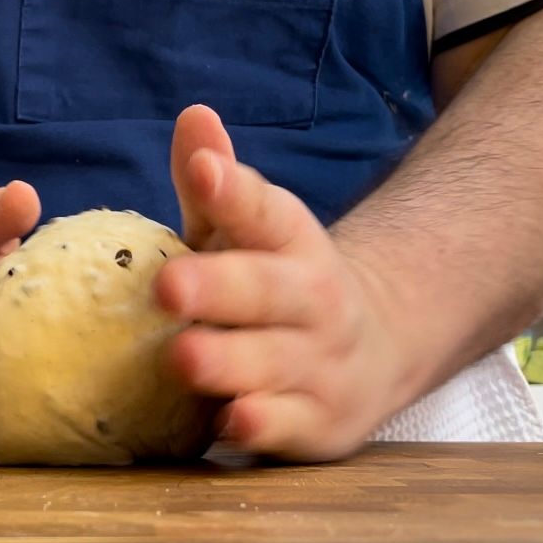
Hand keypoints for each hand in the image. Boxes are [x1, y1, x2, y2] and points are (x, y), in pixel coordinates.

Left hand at [157, 106, 408, 461]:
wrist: (374, 347)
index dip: (233, 191)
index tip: (204, 169)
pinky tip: (229, 423)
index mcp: (291, 242)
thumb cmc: (274, 281)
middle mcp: (313, 298)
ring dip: (229, 361)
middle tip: (168, 285)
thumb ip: (216, 182)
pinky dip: (263, 427)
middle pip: (267, 290)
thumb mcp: (247, 231)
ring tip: (182, 357)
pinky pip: (290, 427)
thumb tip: (193, 115)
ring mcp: (320, 362)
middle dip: (219, 287)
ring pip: (275, 362)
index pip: (266, 210)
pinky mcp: (321, 422)